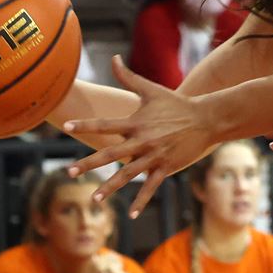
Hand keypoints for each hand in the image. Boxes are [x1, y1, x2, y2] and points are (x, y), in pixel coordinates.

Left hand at [65, 56, 217, 215]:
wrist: (206, 118)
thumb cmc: (177, 103)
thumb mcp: (152, 89)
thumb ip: (129, 77)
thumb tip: (115, 58)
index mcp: (136, 122)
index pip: (105, 123)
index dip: (85, 125)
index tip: (66, 128)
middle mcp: (142, 140)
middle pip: (111, 154)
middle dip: (89, 164)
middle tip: (70, 172)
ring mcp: (154, 156)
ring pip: (128, 175)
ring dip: (110, 187)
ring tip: (95, 199)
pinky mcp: (166, 167)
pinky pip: (151, 186)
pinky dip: (142, 201)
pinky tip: (132, 214)